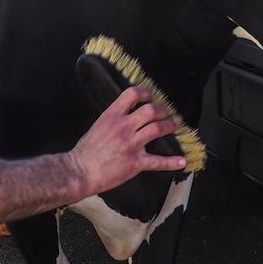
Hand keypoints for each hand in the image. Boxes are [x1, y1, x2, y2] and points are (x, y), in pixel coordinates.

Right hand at [69, 86, 185, 196]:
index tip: (150, 97)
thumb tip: (127, 114)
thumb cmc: (86, 150)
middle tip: (166, 113)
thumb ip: (113, 119)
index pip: (132, 94)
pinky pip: (158, 161)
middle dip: (162, 110)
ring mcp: (130, 145)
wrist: (80, 170)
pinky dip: (172, 161)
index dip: (145, 93)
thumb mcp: (98, 126)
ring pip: (157, 129)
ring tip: (174, 125)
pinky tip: (182, 161)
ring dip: (169, 126)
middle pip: (150, 110)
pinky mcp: (135, 162)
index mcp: (112, 116)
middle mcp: (123, 127)